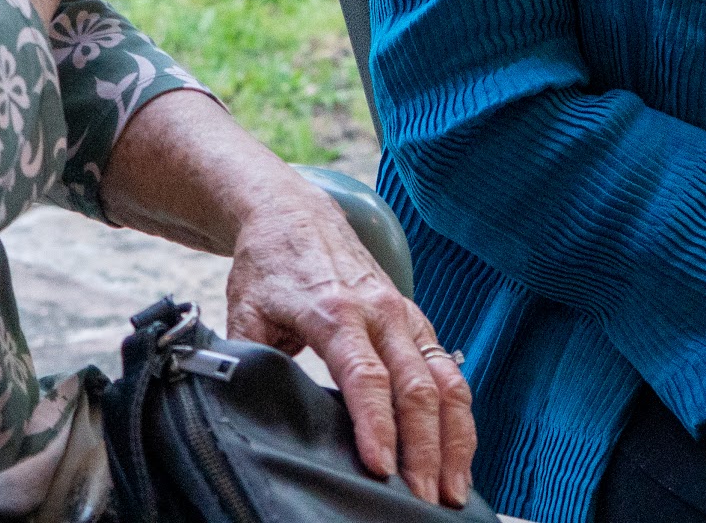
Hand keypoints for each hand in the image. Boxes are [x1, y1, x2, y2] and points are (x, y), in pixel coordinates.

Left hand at [223, 180, 476, 507]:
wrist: (295, 211)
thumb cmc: (269, 264)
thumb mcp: (245, 308)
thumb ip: (248, 357)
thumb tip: (246, 409)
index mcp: (334, 310)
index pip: (365, 375)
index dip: (376, 424)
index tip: (382, 468)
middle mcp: (380, 311)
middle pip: (415, 387)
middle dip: (424, 448)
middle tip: (424, 501)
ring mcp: (404, 316)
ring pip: (445, 381)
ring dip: (454, 439)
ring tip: (452, 490)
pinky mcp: (417, 321)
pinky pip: (450, 372)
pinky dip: (460, 416)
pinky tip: (458, 455)